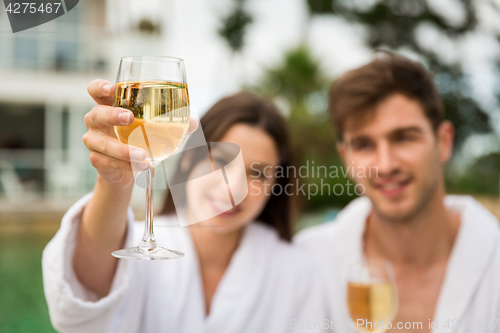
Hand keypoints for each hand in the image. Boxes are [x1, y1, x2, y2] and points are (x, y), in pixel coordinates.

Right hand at [83, 79, 198, 186]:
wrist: (127, 168)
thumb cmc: (140, 138)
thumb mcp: (155, 128)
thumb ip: (174, 123)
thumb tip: (193, 123)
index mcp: (109, 105)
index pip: (95, 90)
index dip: (99, 87)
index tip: (111, 88)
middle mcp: (96, 121)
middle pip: (96, 113)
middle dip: (112, 114)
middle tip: (130, 118)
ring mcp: (93, 141)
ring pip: (102, 143)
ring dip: (122, 149)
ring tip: (142, 155)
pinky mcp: (97, 159)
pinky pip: (108, 162)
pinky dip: (126, 164)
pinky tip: (141, 166)